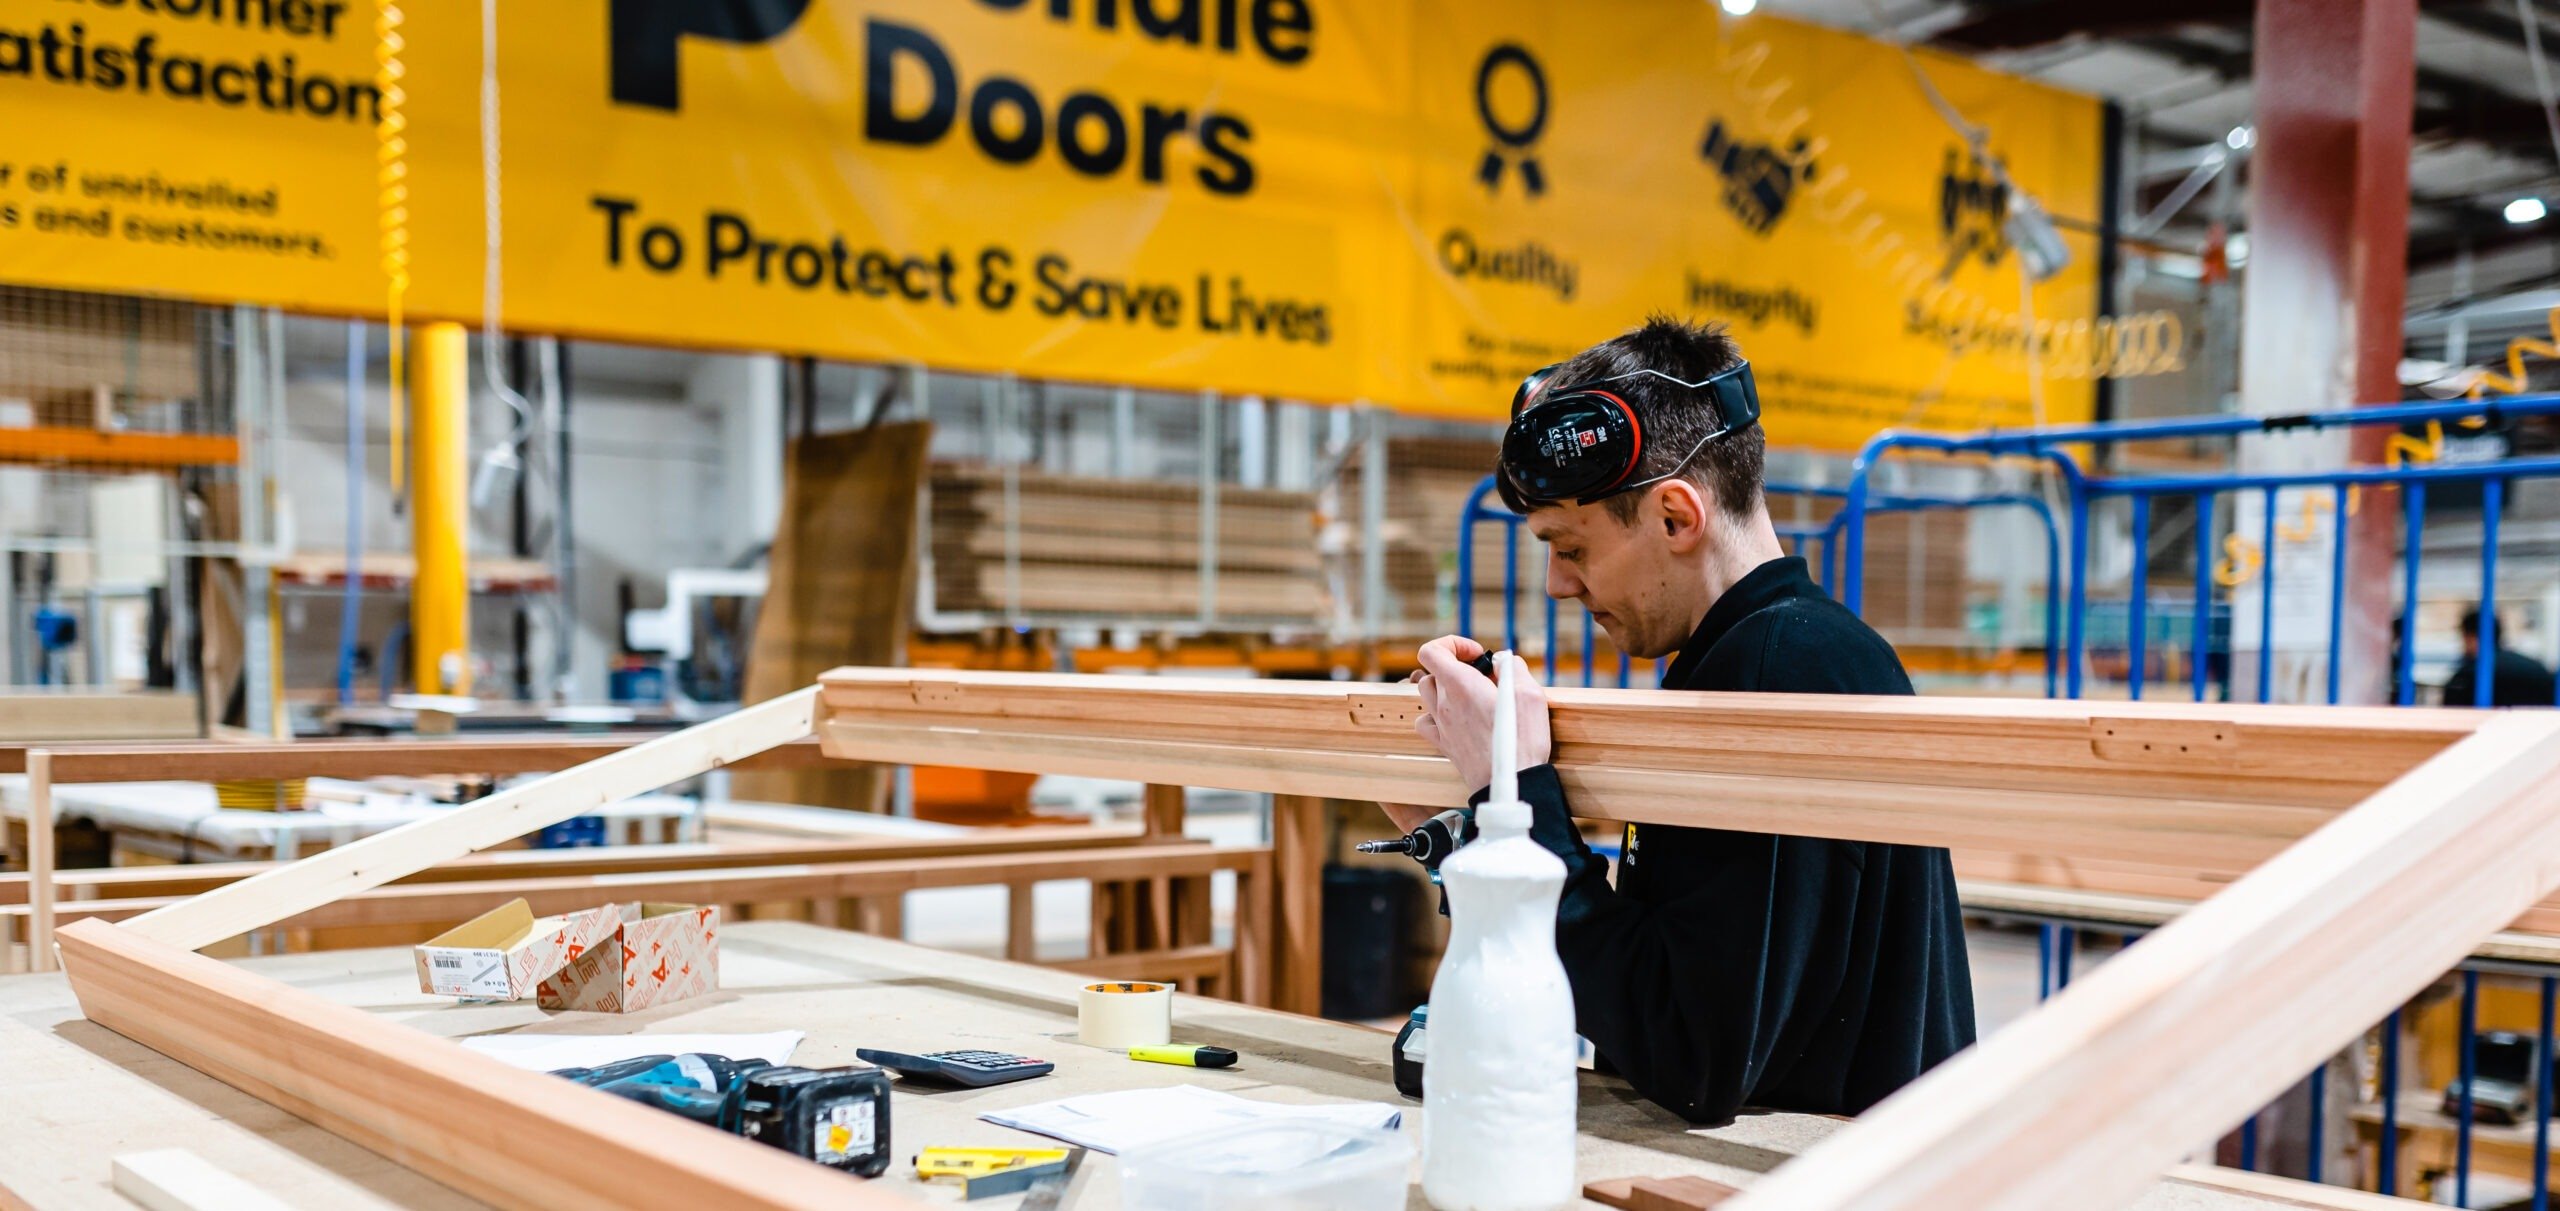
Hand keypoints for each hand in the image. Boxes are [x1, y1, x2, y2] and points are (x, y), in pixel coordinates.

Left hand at [1411, 636, 1551, 794]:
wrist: (1511, 784)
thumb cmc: (1522, 740)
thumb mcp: (1530, 693)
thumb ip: (1513, 668)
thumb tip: (1502, 661)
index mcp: (1461, 685)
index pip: (1432, 650)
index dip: (1452, 644)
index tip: (1476, 655)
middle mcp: (1444, 703)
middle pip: (1432, 671)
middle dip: (1455, 667)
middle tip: (1481, 677)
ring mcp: (1441, 725)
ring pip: (1427, 695)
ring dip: (1444, 688)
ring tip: (1471, 695)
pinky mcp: (1444, 744)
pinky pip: (1425, 722)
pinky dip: (1435, 714)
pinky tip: (1456, 718)